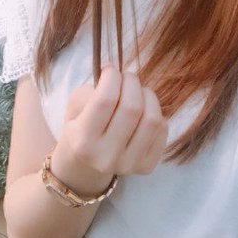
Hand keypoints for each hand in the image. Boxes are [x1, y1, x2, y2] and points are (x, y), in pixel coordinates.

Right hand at [52, 66, 167, 192]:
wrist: (89, 160)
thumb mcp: (75, 106)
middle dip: (132, 82)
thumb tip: (114, 72)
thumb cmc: (82, 124)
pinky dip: (156, 113)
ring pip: (152, 119)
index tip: (111, 69)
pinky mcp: (147, 167)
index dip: (112, 77)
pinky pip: (162, 130)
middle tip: (127, 77)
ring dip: (147, 95)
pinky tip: (144, 111)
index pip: (105, 100)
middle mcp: (106, 157)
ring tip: (138, 91)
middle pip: (131, 108)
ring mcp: (129, 165)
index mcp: (83, 141)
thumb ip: (91, 89)